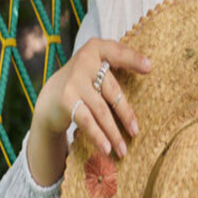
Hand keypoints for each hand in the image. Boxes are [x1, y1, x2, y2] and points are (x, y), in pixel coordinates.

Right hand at [32, 38, 150, 158]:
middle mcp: (84, 61)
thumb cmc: (82, 84)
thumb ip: (114, 68)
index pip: (117, 52)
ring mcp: (74, 81)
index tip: (149, 67)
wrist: (47, 99)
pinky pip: (88, 121)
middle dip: (126, 115)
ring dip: (114, 133)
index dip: (133, 59)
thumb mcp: (95, 69)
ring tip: (123, 149)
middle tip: (136, 132)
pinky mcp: (66, 100)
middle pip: (112, 90)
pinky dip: (98, 136)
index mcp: (95, 48)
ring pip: (101, 110)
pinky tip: (106, 149)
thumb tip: (149, 69)